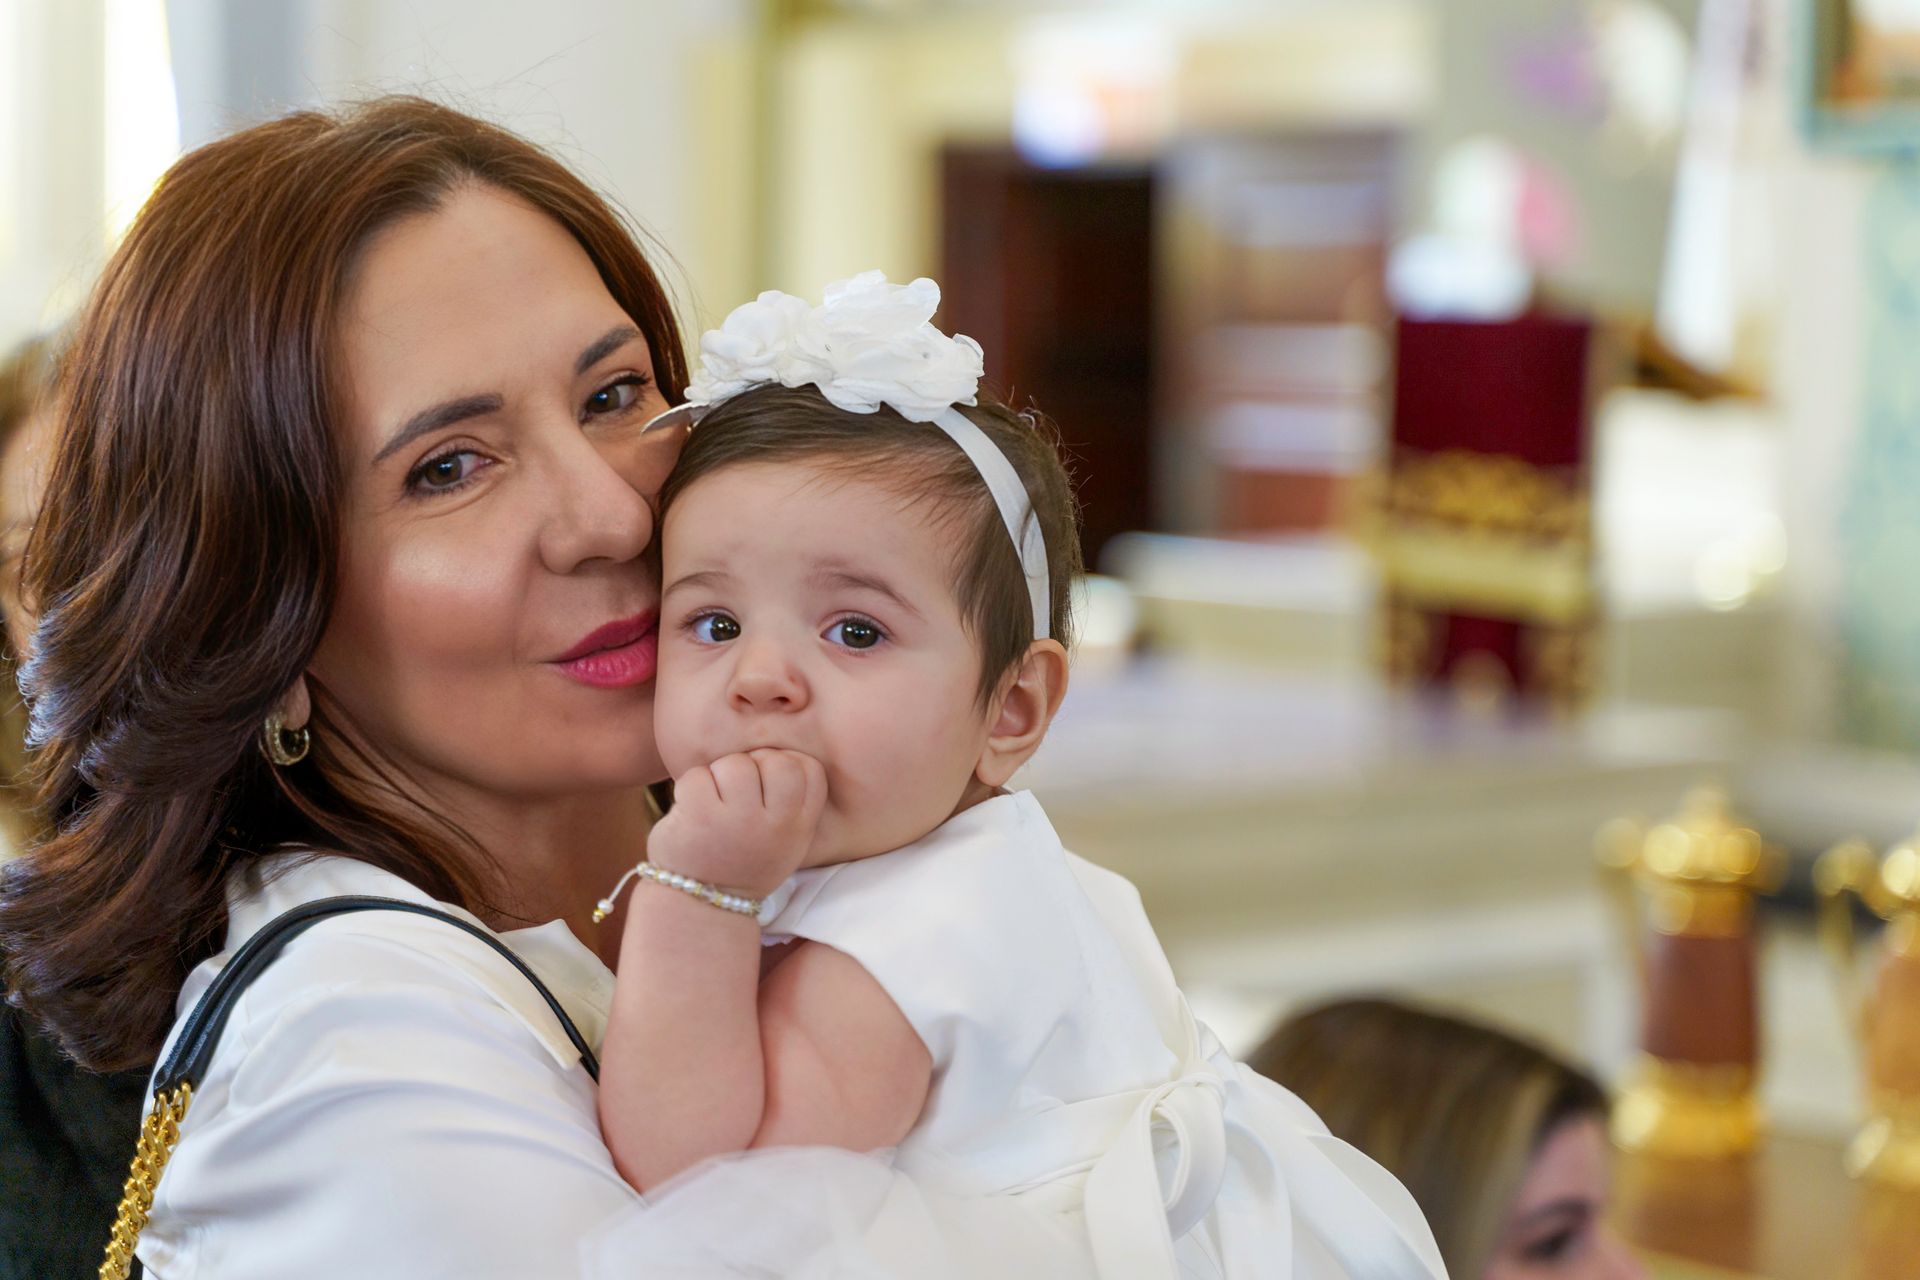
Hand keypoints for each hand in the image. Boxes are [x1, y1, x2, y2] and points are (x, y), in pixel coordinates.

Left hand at [647, 749, 826, 898]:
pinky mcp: (700, 818)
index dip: (787, 764)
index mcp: (799, 827)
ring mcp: (738, 821)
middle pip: (776, 760)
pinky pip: (698, 776)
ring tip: (714, 802)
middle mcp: (776, 825)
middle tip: (737, 791)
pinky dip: (689, 788)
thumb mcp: (785, 841)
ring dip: (718, 776)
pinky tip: (691, 811)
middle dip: (753, 765)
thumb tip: (776, 751)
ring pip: (735, 764)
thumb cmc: (743, 860)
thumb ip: (791, 802)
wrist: (702, 904)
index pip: (810, 770)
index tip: (767, 784)